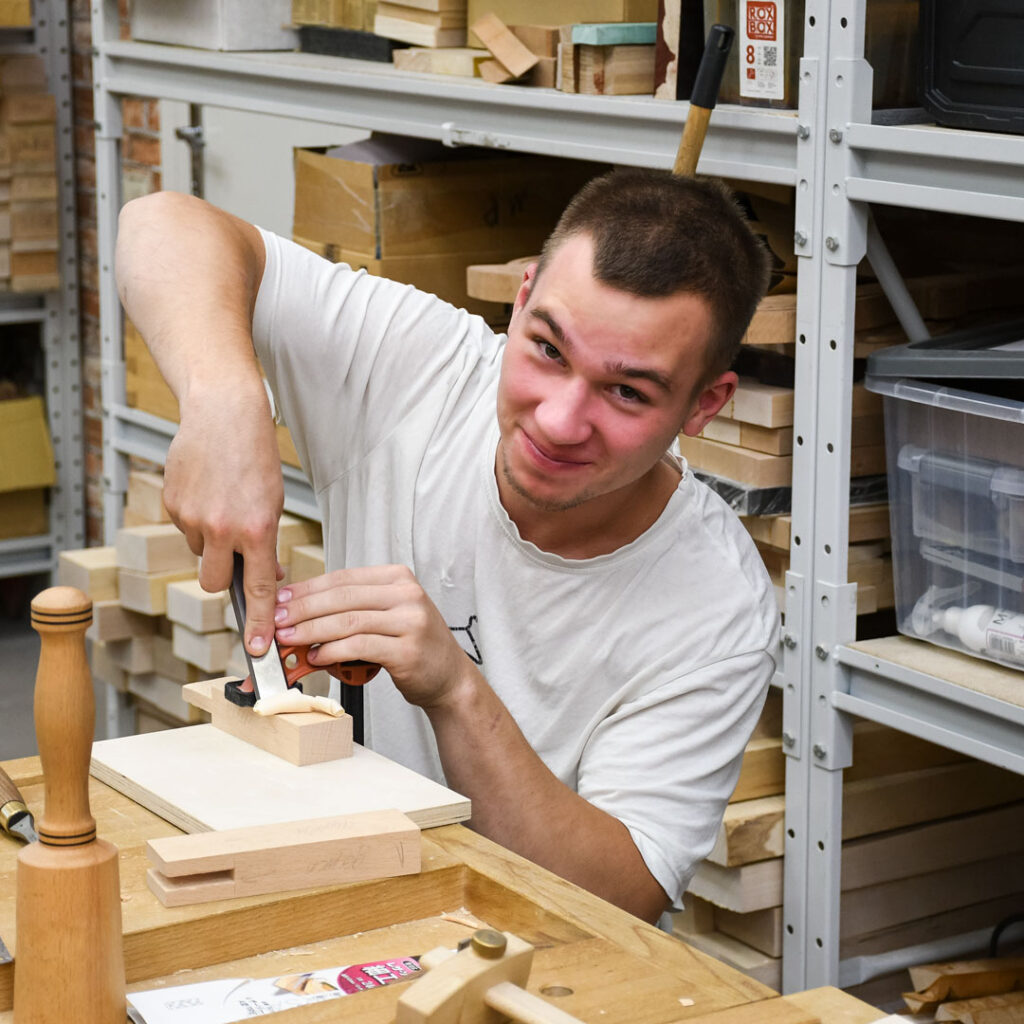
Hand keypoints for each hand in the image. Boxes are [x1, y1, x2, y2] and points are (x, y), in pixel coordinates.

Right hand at [163, 378, 282, 655]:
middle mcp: (223, 529)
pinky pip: (184, 529)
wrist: (224, 414)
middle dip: (223, 576)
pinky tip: (207, 491)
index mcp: (257, 530)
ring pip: (199, 553)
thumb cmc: (256, 457)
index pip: (258, 589)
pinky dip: (195, 518)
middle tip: (233, 552)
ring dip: (209, 541)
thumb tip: (265, 575)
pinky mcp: (172, 505)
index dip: (259, 623)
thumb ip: (265, 543)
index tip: (259, 650)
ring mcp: (193, 518)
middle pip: (214, 583)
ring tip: (222, 503)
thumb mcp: (274, 502)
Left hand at [273, 565, 472, 707]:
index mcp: (399, 578)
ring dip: (311, 631)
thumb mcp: (388, 616)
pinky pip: (360, 646)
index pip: (343, 578)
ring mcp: (410, 621)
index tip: (280, 600)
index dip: (307, 588)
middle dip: (303, 609)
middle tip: (276, 620)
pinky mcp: (407, 650)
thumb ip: (353, 609)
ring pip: (348, 621)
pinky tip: (316, 657)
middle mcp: (407, 594)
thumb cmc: (412, 645)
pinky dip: (332, 651)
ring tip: (289, 640)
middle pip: (342, 597)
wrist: (450, 678)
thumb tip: (300, 610)